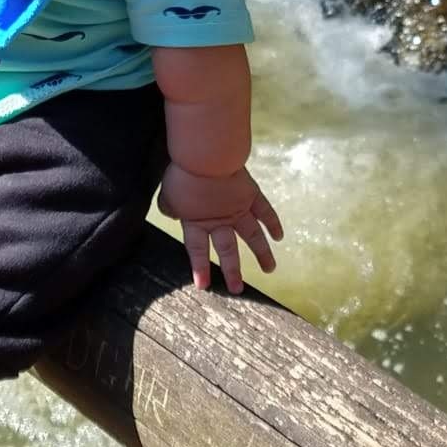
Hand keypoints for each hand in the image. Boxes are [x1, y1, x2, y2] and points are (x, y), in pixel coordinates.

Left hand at [159, 162, 282, 293]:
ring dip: (262, 253)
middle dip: (232, 271)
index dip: (200, 268)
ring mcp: (239, 208)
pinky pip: (265, 211)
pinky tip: (279, 236)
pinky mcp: (251, 194)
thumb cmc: (183, 174)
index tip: (204, 286)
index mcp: (198, 222)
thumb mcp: (168, 194)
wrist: (205, 156)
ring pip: (253, 236)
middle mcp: (220, 220)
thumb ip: (169, 208)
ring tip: (270, 269)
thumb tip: (171, 213)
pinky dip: (273, 223)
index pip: (197, 250)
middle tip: (237, 289)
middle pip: (228, 249)